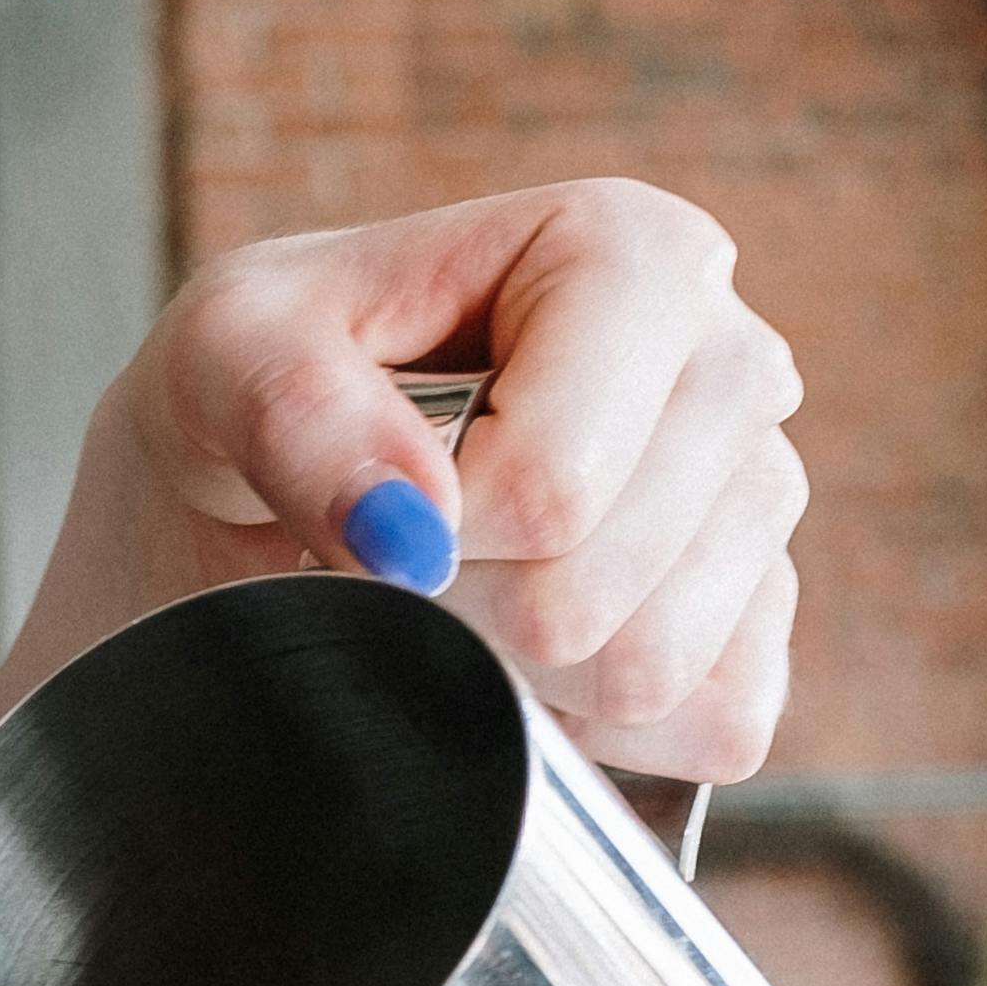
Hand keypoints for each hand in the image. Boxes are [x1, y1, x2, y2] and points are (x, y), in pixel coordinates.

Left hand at [42, 177, 803, 782]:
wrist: (249, 509)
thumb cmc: (256, 397)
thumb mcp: (223, 356)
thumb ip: (292, 410)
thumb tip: (415, 524)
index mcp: (631, 253)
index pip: (556, 484)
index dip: (444, 532)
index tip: (377, 496)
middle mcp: (731, 361)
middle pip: (596, 591)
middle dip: (461, 608)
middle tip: (402, 552)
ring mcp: (762, 498)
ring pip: (652, 672)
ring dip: (513, 673)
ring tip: (453, 591)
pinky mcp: (762, 627)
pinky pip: (711, 728)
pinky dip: (588, 731)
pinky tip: (518, 654)